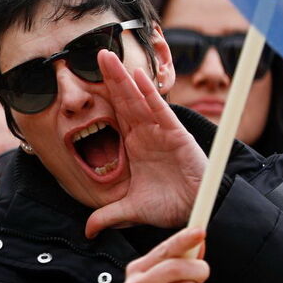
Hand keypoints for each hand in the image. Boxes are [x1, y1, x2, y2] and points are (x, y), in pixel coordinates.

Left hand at [85, 51, 206, 237]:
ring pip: (138, 99)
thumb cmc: (169, 206)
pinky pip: (160, 111)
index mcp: (133, 145)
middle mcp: (145, 134)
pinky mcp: (176, 135)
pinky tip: (137, 77)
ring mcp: (160, 132)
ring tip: (108, 56)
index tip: (86, 80)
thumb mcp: (131, 210)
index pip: (114, 115)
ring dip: (123, 78)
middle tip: (95, 52)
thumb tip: (86, 230)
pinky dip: (149, 94)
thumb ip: (108, 216)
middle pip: (124, 100)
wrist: (196, 212)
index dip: (102, 96)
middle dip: (110, 77)